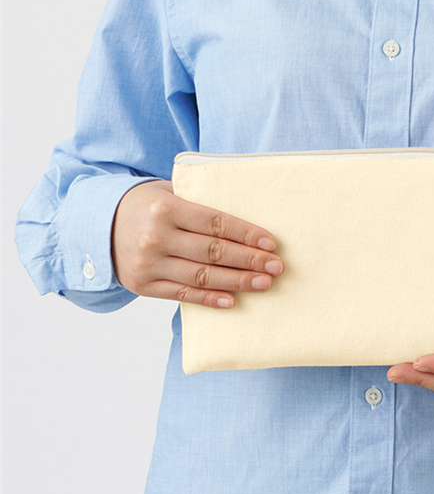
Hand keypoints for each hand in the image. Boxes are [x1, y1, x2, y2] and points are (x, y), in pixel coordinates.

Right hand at [111, 180, 283, 307]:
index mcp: (166, 209)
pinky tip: (232, 300)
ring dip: (238, 282)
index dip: (247, 235)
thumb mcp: (168, 193)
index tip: (271, 244)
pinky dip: (209, 299)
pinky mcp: (143, 285)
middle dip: (250, 260)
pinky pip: (183, 294)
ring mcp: (148, 264)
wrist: (97, 225)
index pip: (216, 223)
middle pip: (214, 252)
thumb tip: (245, 223)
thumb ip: (200, 203)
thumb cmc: (146, 206)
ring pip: (202, 276)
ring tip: (264, 284)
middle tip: (277, 267)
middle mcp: (156, 237)